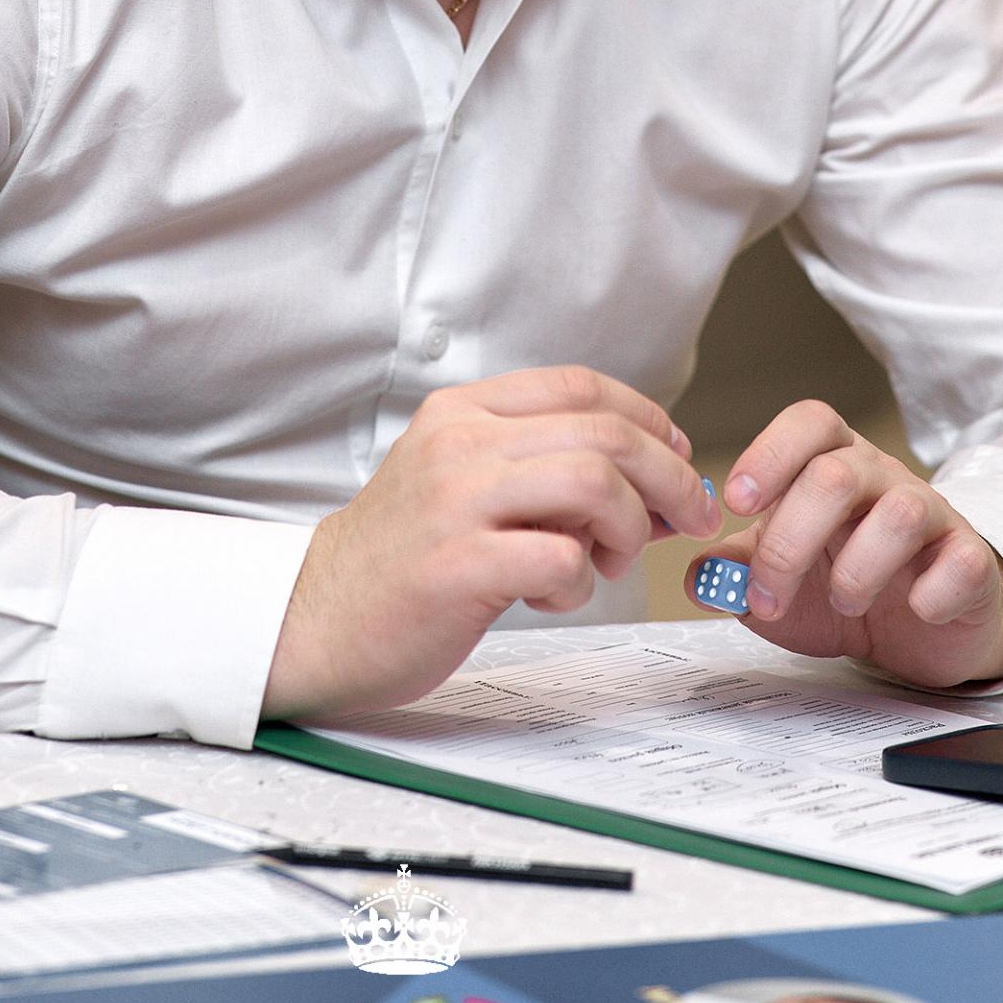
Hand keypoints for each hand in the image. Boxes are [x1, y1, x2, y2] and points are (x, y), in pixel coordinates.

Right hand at [264, 365, 715, 722]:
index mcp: (462, 412)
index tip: (678, 457)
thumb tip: (652, 481)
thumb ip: (540, 470)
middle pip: (602, 433)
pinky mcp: (457, 567)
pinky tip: (555, 595)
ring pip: (593, 485)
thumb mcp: (462, 483)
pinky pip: (563, 560)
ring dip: (629, 528)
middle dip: (669, 476)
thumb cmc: (402, 558)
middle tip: (689, 517)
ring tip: (610, 561)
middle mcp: (460, 444)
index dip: (648, 417)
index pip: (580, 387)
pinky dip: (582, 583)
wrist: (313, 615)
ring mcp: (456, 503)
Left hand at [685, 399, 1002, 687]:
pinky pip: (962, 559)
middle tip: (770, 594)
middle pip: (836, 474)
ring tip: (844, 604)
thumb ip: (737, 573)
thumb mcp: (781, 583)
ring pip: (900, 510)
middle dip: (791, 540)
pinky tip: (915, 608)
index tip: (737, 502)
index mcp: (833, 463)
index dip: (770, 453)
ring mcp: (933, 514)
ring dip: (857, 569)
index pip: (809, 423)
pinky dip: (932, 591)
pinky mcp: (971, 560)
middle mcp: (883, 477)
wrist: (924, 630)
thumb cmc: (846, 588)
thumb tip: (699, 577)